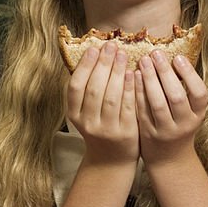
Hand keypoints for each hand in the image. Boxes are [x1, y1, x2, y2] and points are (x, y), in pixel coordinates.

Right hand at [66, 42, 138, 165]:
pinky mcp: (126, 133)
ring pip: (111, 96)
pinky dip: (130, 88)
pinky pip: (128, 106)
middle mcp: (88, 123)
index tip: (94, 48)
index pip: (76, 86)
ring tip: (122, 54)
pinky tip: (133, 73)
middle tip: (111, 45)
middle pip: (94, 89)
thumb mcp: (86, 113)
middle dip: (103, 64)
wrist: (111, 161)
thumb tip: (95, 54)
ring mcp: (107, 129)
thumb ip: (88, 90)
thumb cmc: (100, 128)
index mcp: (75, 115)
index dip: (85, 66)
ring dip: (117, 72)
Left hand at [135, 51, 207, 165]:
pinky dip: (138, 92)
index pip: (199, 94)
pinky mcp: (148, 134)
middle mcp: (184, 124)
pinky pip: (142, 110)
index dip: (189, 75)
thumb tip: (172, 57)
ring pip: (158, 104)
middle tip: (155, 53)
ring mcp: (166, 131)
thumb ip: (184, 90)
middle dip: (165, 73)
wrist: (169, 159)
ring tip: (143, 61)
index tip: (178, 57)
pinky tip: (134, 76)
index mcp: (198, 115)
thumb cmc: (179, 126)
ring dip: (150, 80)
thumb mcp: (189, 111)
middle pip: (176, 97)